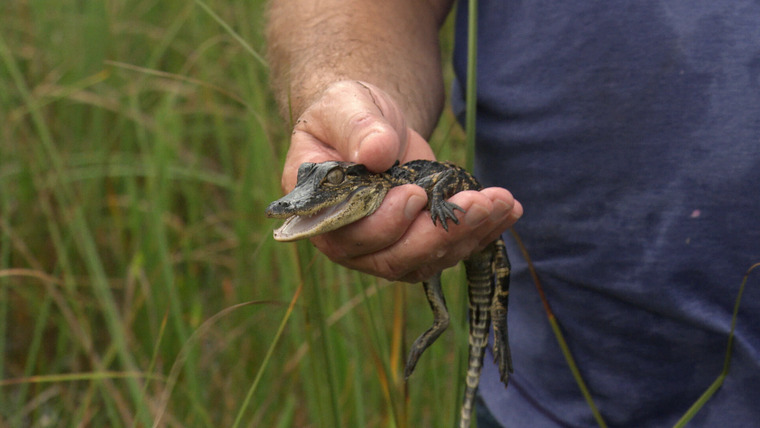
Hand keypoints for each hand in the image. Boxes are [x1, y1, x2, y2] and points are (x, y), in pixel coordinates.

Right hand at [280, 80, 522, 281]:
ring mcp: (385, 247)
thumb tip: (377, 153)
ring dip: (467, 234)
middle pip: (393, 259)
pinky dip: (481, 233)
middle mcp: (349, 240)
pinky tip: (507, 210)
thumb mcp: (345, 105)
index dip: (383, 223)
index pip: (348, 235)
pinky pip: (449, 250)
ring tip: (499, 201)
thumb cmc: (348, 112)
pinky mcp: (417, 243)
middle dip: (438, 234)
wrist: (374, 123)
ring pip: (426, 259)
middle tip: (476, 203)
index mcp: (318, 210)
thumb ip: (357, 127)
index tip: (415, 194)